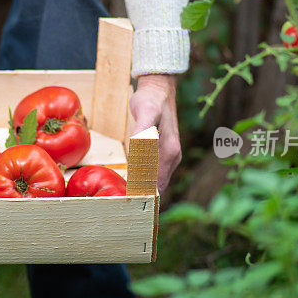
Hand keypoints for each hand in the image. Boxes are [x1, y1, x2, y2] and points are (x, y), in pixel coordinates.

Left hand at [129, 74, 180, 193]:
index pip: (156, 182)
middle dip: (143, 197)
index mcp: (170, 151)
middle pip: (158, 185)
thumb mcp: (145, 113)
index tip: (128, 203)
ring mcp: (169, 155)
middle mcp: (173, 157)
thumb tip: (141, 148)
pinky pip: (154, 173)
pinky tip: (133, 184)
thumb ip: (143, 131)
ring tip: (127, 200)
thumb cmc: (150, 100)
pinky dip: (145, 181)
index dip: (143, 194)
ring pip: (157, 181)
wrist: (158, 90)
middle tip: (124, 208)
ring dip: (144, 190)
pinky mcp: (162, 152)